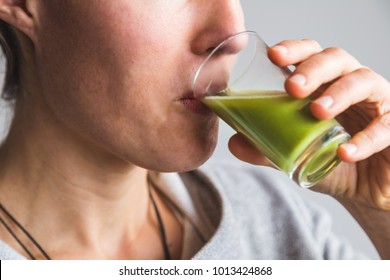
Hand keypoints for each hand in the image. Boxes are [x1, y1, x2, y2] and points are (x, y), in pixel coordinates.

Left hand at [228, 39, 389, 209]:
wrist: (360, 188)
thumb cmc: (326, 160)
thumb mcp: (293, 155)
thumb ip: (266, 148)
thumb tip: (234, 142)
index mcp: (322, 85)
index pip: (310, 55)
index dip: (294, 50)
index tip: (274, 55)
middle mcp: (348, 84)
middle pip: (336, 59)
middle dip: (313, 68)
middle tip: (292, 87)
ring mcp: (375, 101)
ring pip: (363, 80)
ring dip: (339, 93)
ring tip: (317, 111)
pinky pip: (386, 125)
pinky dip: (365, 138)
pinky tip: (345, 152)